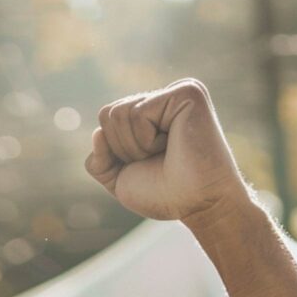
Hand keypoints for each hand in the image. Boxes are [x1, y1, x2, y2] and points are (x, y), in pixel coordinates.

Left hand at [85, 79, 251, 224]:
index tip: (147, 165)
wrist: (199, 205)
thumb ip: (100, 159)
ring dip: (135, 147)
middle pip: (108, 114)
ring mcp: (176, 91)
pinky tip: (173, 145)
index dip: (115, 152)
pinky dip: (146, 141)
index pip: (107, 119)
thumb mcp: (121, 179)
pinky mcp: (186, 92)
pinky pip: (138, 114)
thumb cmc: (165, 195)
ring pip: (118, 113)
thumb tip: (97, 132)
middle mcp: (164, 98)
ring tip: (165, 153)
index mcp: (151, 113)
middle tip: (157, 161)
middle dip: (123, 149)